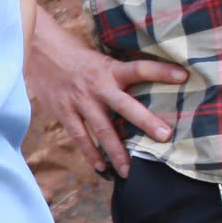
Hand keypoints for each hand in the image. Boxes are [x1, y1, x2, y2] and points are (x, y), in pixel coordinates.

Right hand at [27, 17, 183, 176]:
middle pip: (125, 106)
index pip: (140, 68)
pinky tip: (101, 167)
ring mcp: (80, 102)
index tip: (183, 77)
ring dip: (117, 151)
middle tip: (164, 136)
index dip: (161, 71)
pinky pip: (79, 137)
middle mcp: (98, 87)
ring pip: (102, 129)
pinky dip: (90, 153)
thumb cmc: (75, 55)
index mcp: (110, 70)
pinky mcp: (64, 112)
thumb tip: (147, 86)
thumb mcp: (100, 59)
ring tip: (129, 171)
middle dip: (145, 122)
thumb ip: (118, 74)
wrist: (39, 51)